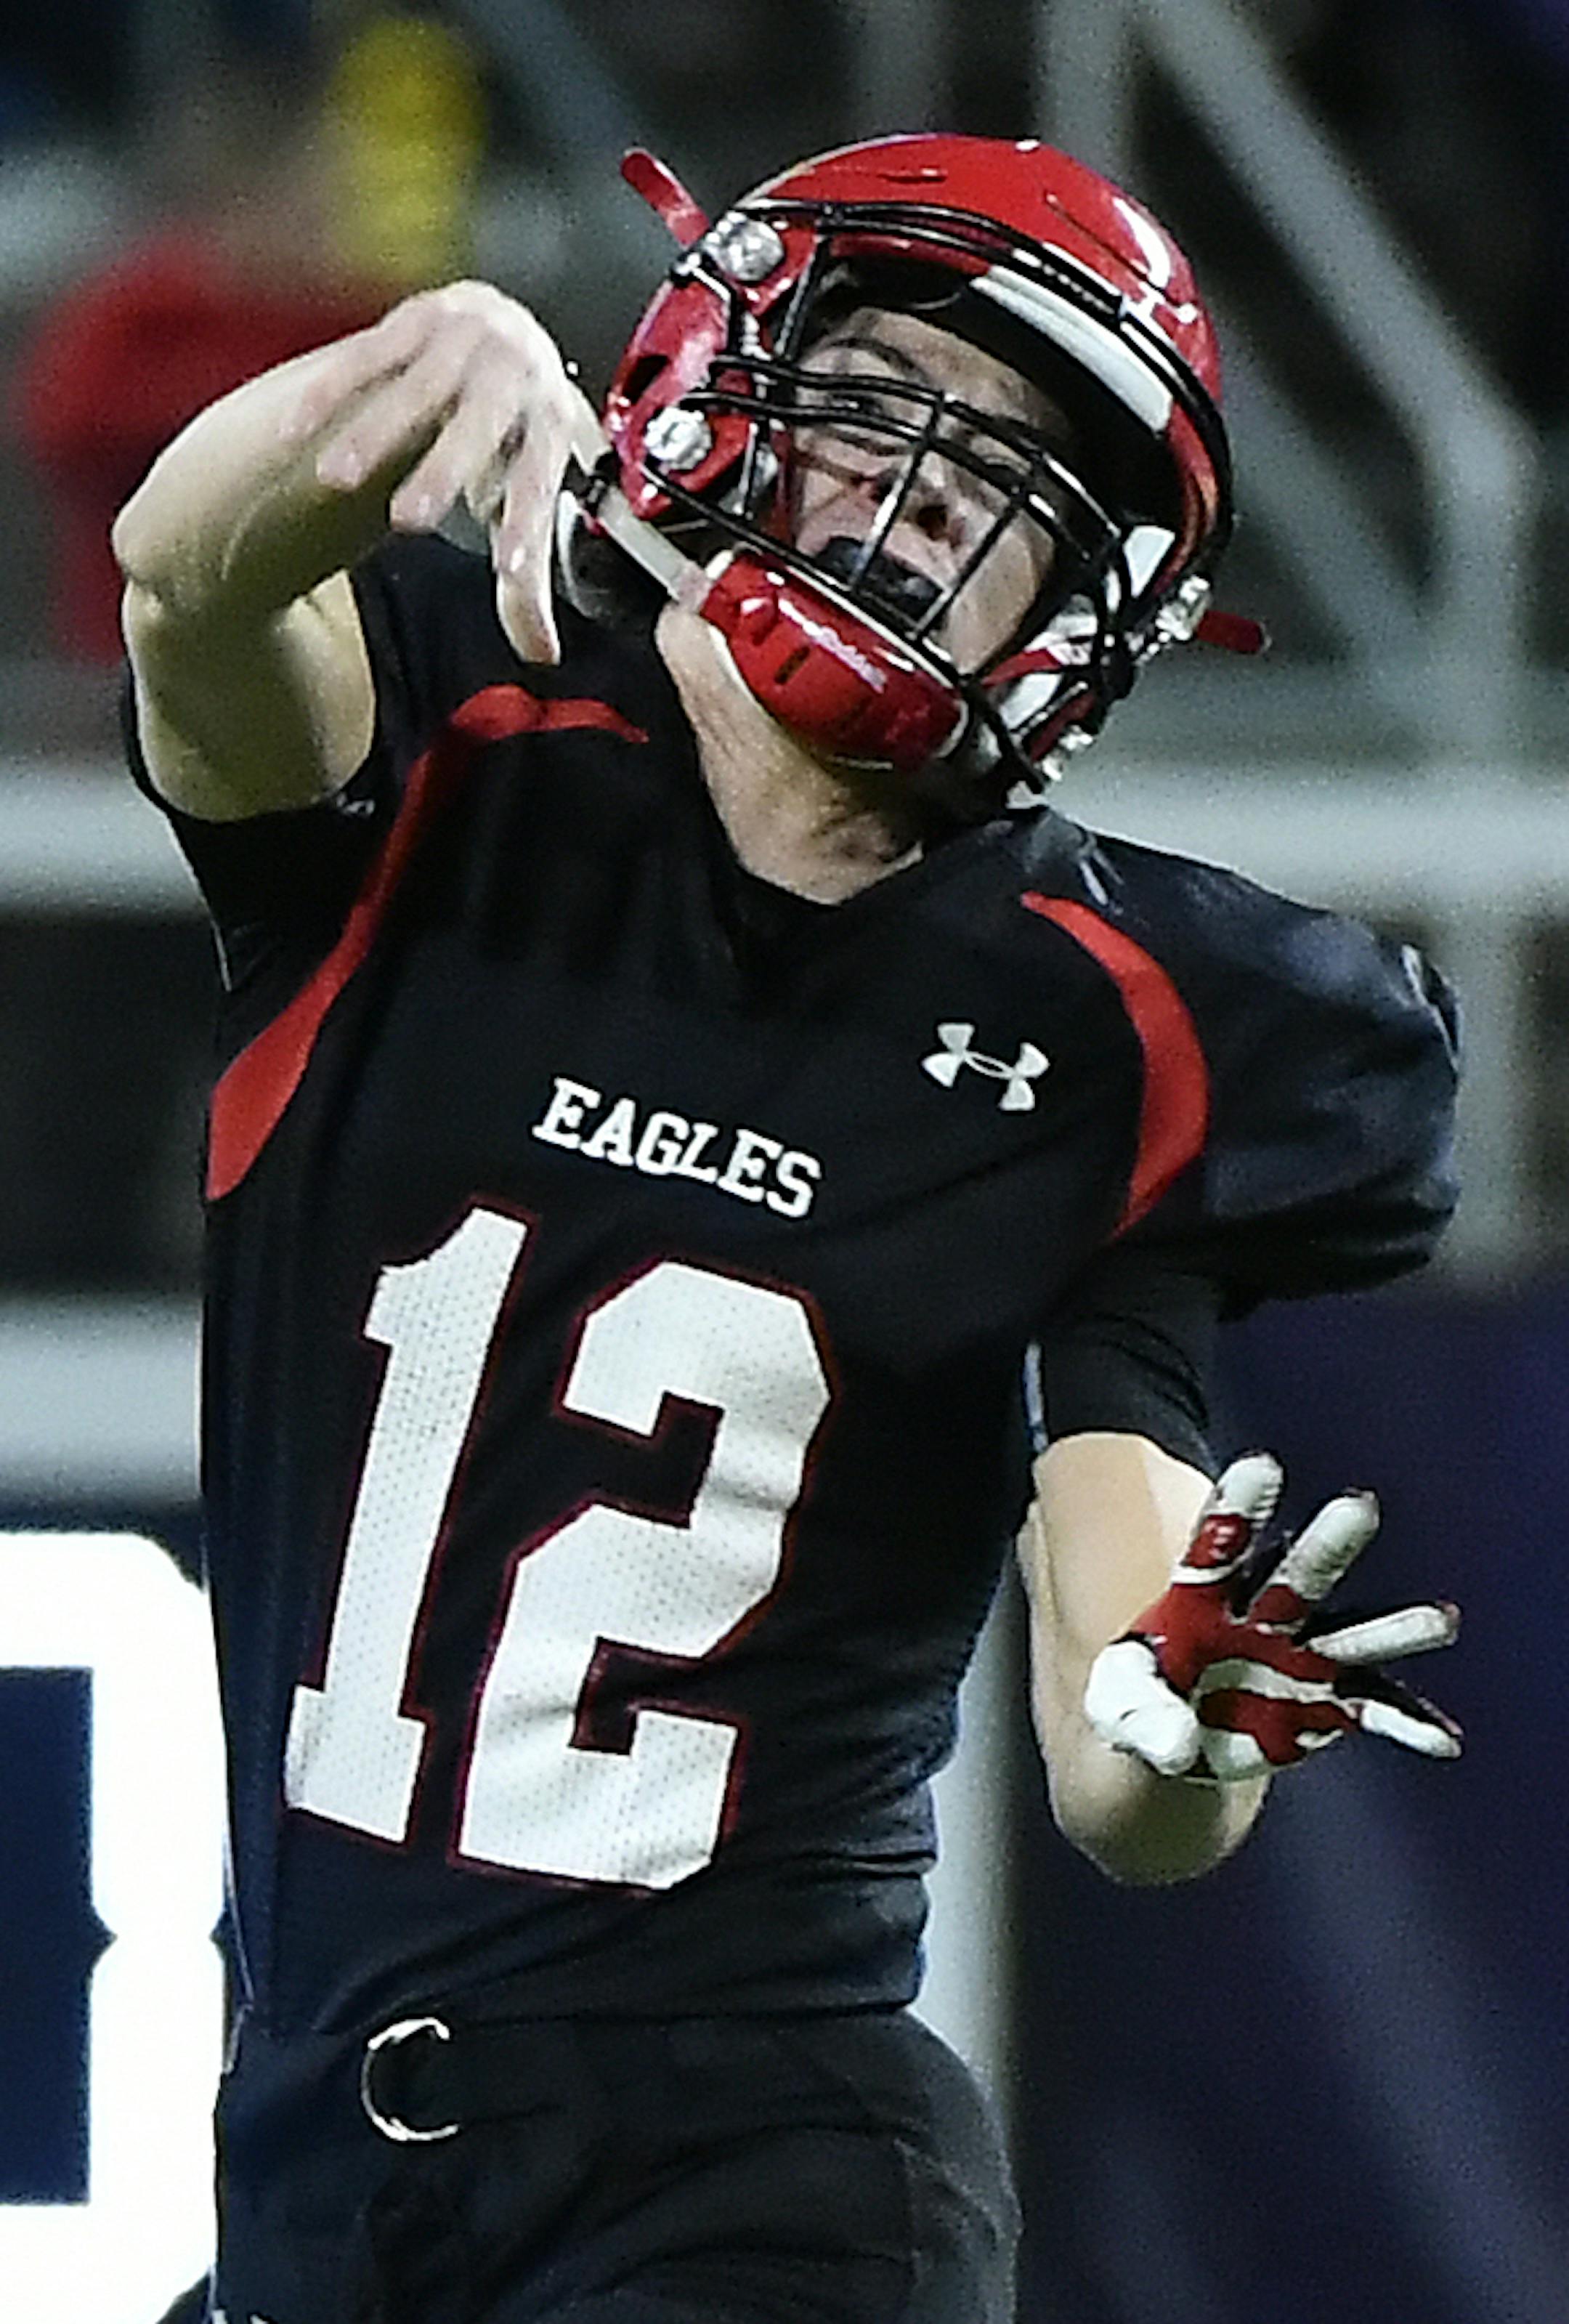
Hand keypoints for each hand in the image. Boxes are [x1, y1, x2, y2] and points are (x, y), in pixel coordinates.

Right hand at [284, 282, 606, 664]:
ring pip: (414, 389)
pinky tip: (293, 431)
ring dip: (370, 434)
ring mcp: (462, 341)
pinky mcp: (413, 319)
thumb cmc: (512, 436)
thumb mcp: (522, 498)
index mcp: (547, 426)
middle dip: (440, 470)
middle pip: (476, 426)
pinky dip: (326, 394)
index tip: (506, 568)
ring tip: (331, 480)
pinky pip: (364, 355)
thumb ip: (524, 579)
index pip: (537, 482)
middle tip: (405, 521)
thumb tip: (542, 654)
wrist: (505, 328)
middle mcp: (511, 376)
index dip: (523, 526)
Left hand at [1083, 1452, 1460, 1781]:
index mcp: (1203, 1595)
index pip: (1220, 1542)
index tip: (1262, 1464)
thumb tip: (1180, 1746)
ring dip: (1393, 1628)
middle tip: (1359, 1507)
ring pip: (1351, 1635)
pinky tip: (1440, 1738)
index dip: (1239, 1506)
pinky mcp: (1325, 1705)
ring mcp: (1300, 1659)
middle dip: (1328, 1544)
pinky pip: (1372, 1710)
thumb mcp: (1120, 1704)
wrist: (1176, 1739)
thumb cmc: (1144, 1698)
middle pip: (1299, 1574)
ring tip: (1439, 1622)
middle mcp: (1263, 1616)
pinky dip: (1405, 1723)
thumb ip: (1142, 1718)